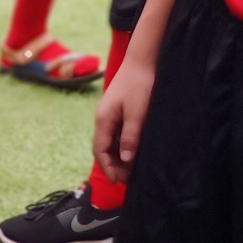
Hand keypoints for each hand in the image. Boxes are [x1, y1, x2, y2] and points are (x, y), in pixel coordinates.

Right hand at [93, 56, 155, 184]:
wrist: (142, 60)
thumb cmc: (140, 84)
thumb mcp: (137, 113)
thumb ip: (130, 136)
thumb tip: (126, 159)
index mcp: (103, 119)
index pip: (100, 150)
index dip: (107, 167)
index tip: (117, 181)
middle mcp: (103, 118)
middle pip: (103, 148)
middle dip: (113, 165)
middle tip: (128, 178)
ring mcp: (110, 114)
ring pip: (110, 141)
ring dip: (118, 156)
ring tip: (131, 168)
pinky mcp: (118, 110)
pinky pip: (117, 133)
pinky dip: (122, 145)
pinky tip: (133, 151)